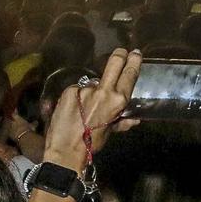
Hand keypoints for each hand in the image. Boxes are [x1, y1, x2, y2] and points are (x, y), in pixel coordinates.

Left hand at [45, 48, 142, 166]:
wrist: (66, 150)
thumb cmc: (91, 143)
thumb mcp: (110, 132)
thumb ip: (122, 122)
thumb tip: (134, 119)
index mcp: (118, 101)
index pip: (129, 75)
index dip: (133, 62)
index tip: (135, 53)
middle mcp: (103, 91)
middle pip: (113, 64)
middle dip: (119, 55)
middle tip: (121, 51)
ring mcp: (85, 89)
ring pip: (92, 83)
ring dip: (91, 91)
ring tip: (84, 107)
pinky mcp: (69, 90)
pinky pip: (77, 90)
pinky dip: (77, 97)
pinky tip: (73, 109)